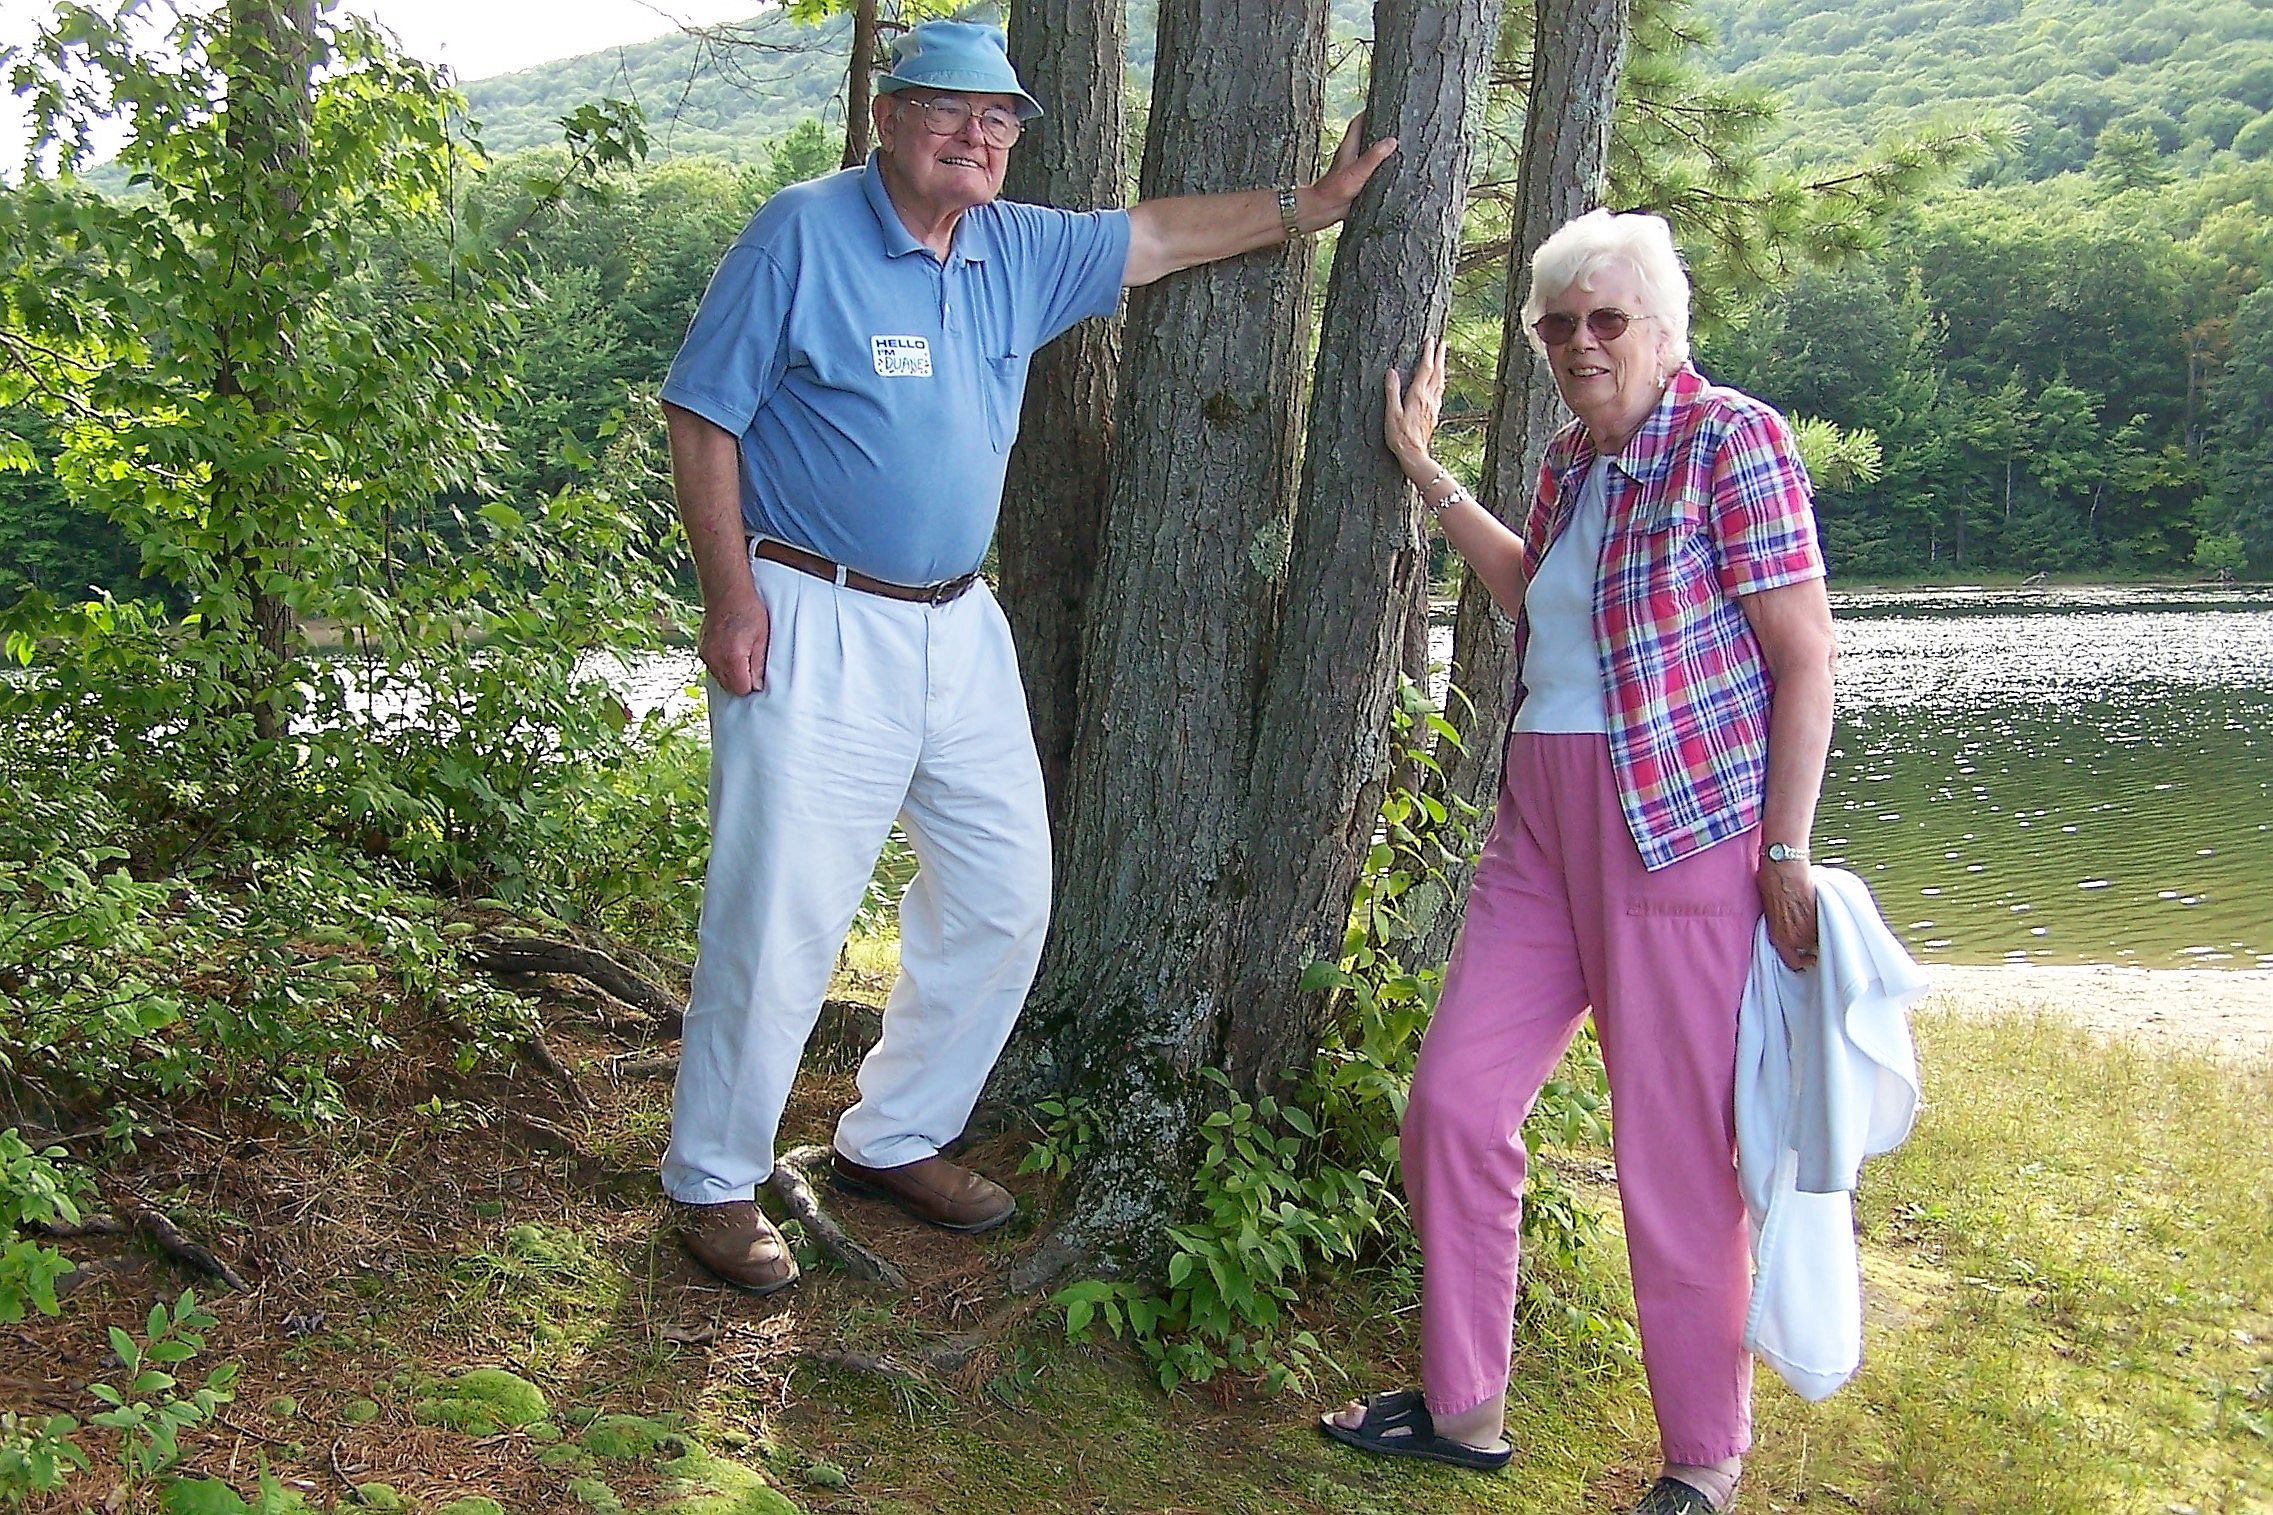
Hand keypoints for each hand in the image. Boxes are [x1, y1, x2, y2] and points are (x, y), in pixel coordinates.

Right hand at [699, 594, 770, 695]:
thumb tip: (758, 685)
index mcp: (732, 657)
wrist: (727, 591)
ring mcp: (706, 654)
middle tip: (753, 667)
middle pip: (730, 687)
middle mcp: (715, 659)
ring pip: (720, 678)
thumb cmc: (748, 610)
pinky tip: (731, 653)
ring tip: (742, 657)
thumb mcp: (762, 637)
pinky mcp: (702, 649)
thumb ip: (759, 664)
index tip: (759, 676)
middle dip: (742, 682)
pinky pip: (713, 667)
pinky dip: (723, 665)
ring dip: (732, 674)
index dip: (753, 686)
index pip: (742, 689)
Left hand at [1303, 114, 1398, 228]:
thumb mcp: (1358, 171)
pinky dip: (1381, 165)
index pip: (1359, 122)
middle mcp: (1352, 154)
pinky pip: (1372, 167)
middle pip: (1366, 134)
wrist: (1324, 210)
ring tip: (1399, 142)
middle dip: (1379, 128)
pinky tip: (1391, 168)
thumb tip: (1391, 141)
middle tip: (1395, 121)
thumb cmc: (1336, 190)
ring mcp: (1354, 167)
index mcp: (1349, 147)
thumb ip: (1374, 156)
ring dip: (1381, 147)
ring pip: (1369, 151)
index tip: (1383, 102)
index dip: (1369, 111)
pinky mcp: (1357, 180)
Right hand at [1384, 336, 1448, 472]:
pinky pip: (1440, 393)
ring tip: (1443, 358)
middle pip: (1437, 373)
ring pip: (1441, 382)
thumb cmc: (1400, 436)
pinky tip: (1439, 384)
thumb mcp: (1391, 413)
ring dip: (1442, 368)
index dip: (1428, 353)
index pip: (1425, 369)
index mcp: (1418, 395)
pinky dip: (1440, 382)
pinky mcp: (1434, 415)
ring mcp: (1433, 407)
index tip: (1431, 340)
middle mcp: (1429, 399)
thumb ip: (1392, 391)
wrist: (1414, 455)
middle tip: (1443, 343)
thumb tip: (1391, 372)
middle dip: (1439, 357)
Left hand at [1758, 858, 1818, 972]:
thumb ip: (1778, 923)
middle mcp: (1797, 937)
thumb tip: (1785, 923)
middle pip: (1810, 950)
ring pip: (1821, 938)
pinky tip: (1822, 910)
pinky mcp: (1823, 915)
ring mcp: (1812, 927)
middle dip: (1812, 945)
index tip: (1806, 958)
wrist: (1786, 868)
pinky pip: (1827, 924)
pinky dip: (1826, 920)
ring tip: (1818, 919)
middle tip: (1813, 934)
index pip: (1793, 962)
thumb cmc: (1771, 883)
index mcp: (1779, 938)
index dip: (1800, 962)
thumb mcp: (1769, 909)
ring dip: (1820, 932)